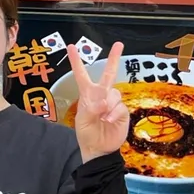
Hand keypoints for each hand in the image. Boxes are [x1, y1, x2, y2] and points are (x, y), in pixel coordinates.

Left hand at [69, 41, 128, 161]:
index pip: (81, 74)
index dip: (76, 61)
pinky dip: (113, 114)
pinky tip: (108, 121)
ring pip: (114, 93)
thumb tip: (103, 102)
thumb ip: (91, 110)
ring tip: (102, 117)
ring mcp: (113, 103)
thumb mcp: (83, 121)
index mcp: (87, 94)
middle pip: (108, 74)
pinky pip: (120, 107)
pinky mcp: (122, 112)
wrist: (99, 149)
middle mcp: (101, 95)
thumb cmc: (87, 133)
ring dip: (108, 104)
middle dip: (113, 59)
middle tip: (119, 44)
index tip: (71, 47)